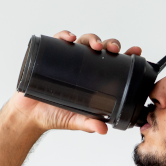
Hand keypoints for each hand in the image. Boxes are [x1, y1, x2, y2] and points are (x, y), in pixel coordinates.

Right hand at [7, 31, 142, 135]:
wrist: (29, 115)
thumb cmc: (54, 115)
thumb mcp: (75, 120)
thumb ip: (88, 123)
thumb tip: (103, 130)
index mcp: (93, 78)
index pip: (113, 63)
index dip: (125, 56)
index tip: (135, 51)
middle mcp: (82, 66)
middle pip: (100, 48)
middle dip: (110, 44)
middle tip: (114, 49)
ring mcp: (66, 59)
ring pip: (83, 41)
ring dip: (92, 38)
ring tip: (94, 45)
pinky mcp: (49, 55)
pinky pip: (58, 40)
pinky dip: (64, 35)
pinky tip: (70, 38)